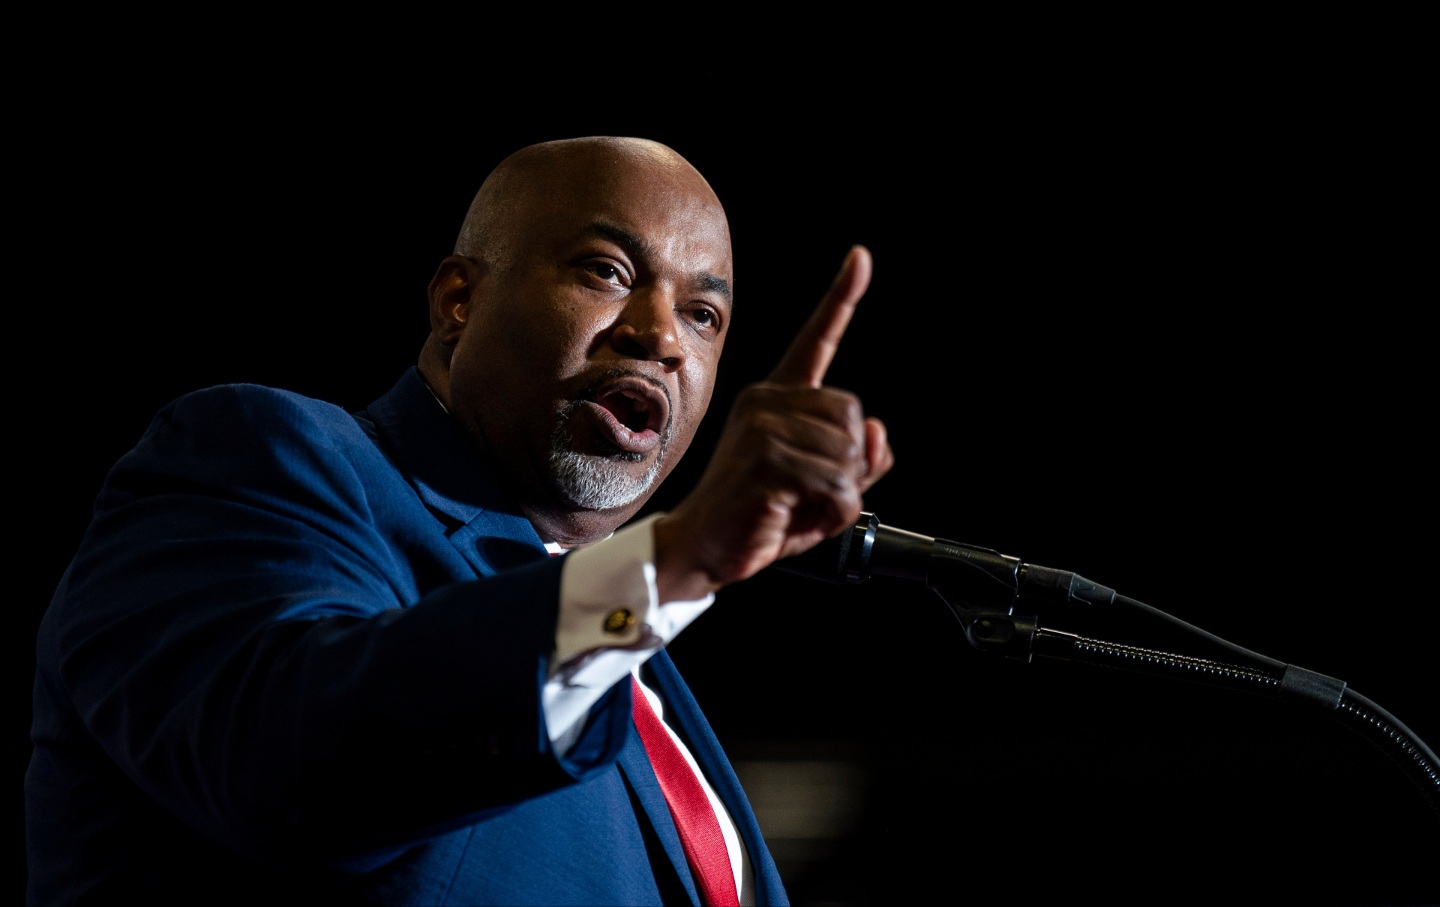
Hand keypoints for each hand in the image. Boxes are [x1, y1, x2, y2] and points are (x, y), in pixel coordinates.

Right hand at [655, 245, 893, 599]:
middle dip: (849, 467)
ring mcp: (762, 428)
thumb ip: (856, 460)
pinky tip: (795, 519)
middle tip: (809, 495)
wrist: (704, 548)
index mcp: (777, 399)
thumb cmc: (760, 516)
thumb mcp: (819, 487)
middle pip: (854, 417)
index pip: (815, 342)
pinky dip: (832, 515)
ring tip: (798, 508)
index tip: (861, 257)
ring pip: (850, 456)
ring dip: (840, 497)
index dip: (841, 299)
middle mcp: (766, 401)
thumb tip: (878, 433)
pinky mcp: (766, 461)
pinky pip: (838, 487)